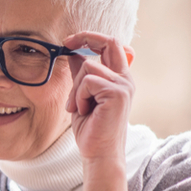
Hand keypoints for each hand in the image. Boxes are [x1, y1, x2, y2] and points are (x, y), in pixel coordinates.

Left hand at [63, 32, 134, 169]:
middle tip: (65, 43)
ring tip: (78, 107)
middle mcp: (125, 79)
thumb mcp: (81, 97)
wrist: (98, 153)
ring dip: (75, 88)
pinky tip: (84, 111)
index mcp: (119, 79)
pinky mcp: (117, 93)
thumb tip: (72, 54)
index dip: (90, 38)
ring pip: (89, 67)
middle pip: (110, 42)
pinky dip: (79, 97)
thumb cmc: (91, 129)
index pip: (111, 45)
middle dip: (86, 37)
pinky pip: (87, 82)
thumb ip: (81, 76)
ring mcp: (124, 86)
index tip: (69, 41)